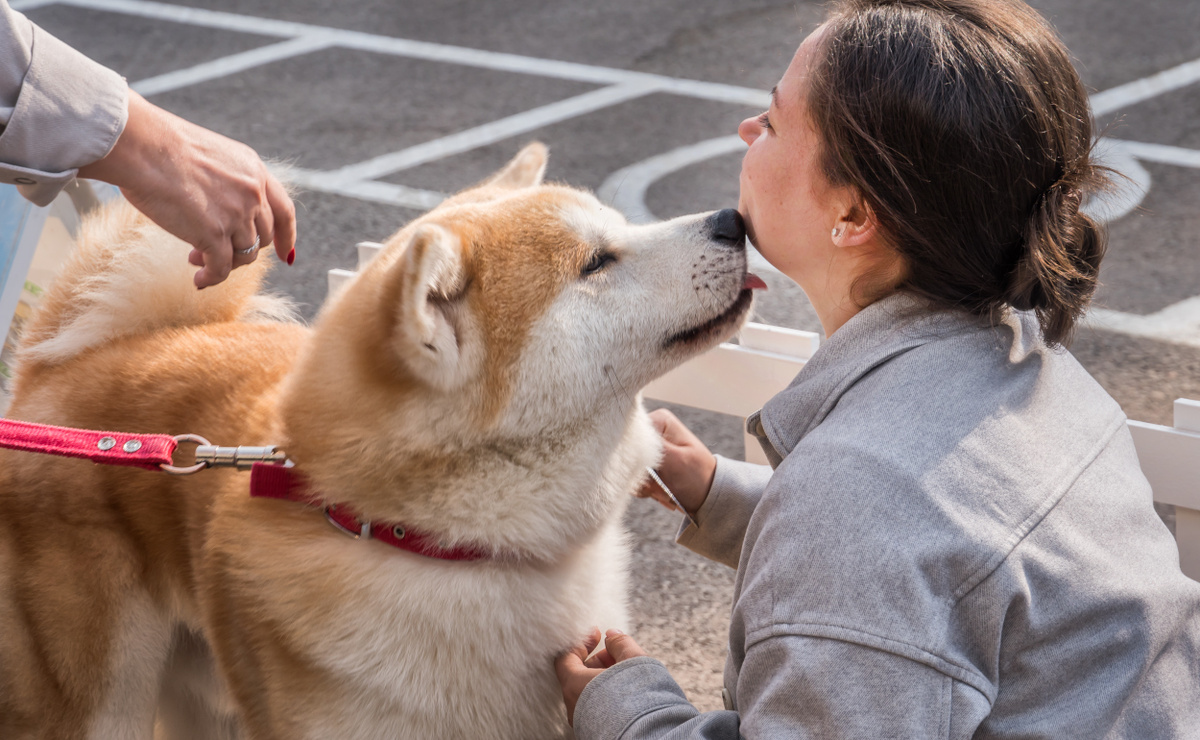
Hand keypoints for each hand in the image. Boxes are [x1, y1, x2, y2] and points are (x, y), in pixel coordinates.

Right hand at [77, 91, 296, 288]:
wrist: (141, 145)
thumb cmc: (160, 145)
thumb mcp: (210, 157)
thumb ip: (225, 181)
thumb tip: (217, 208)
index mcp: (254, 170)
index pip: (284, 210)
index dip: (286, 235)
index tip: (285, 253)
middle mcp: (253, 193)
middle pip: (262, 236)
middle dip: (242, 249)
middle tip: (212, 251)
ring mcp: (237, 215)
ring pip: (245, 254)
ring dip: (223, 263)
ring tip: (195, 259)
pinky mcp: (214, 234)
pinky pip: (222, 268)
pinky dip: (212, 277)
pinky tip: (199, 279)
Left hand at [555, 628, 646, 726]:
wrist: (650, 734)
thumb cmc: (638, 698)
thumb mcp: (633, 660)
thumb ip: (620, 643)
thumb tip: (612, 636)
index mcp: (575, 685)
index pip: (565, 658)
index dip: (582, 643)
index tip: (597, 634)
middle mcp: (575, 706)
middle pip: (578, 674)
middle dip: (598, 660)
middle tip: (618, 653)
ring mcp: (584, 720)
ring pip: (589, 691)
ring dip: (604, 678)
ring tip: (627, 672)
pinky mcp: (595, 730)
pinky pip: (595, 707)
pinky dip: (606, 694)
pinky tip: (627, 691)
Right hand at [636, 408, 716, 516]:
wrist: (706, 497)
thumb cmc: (697, 476)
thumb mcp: (676, 460)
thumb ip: (653, 446)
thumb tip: (629, 434)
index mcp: (660, 421)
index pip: (631, 432)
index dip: (635, 454)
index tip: (651, 471)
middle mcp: (650, 432)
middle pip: (628, 453)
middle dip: (642, 474)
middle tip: (661, 486)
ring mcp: (646, 450)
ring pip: (628, 468)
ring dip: (645, 485)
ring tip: (664, 491)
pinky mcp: (643, 465)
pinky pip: (632, 478)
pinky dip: (645, 489)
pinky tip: (660, 492)